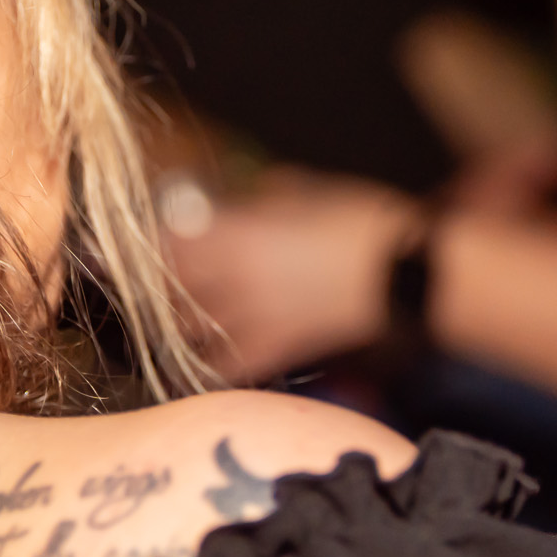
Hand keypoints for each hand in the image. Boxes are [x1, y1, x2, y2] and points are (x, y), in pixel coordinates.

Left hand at [162, 167, 425, 383]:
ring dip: (178, 323)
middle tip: (158, 281)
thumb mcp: (309, 191)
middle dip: (160, 285)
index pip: (171, 241)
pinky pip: (225, 364)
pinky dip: (209, 363)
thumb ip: (269, 198)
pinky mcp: (277, 348)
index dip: (157, 242)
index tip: (154, 239)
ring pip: (187, 328)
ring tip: (175, 317)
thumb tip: (250, 198)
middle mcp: (235, 276)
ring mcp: (253, 316)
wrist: (402, 273)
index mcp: (240, 232)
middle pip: (171, 287)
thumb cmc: (360, 220)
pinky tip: (203, 358)